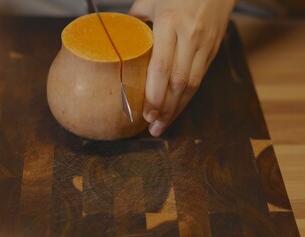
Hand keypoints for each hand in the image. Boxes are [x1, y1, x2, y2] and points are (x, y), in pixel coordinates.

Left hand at [129, 0, 236, 136]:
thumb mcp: (152, 0)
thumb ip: (135, 22)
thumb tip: (120, 44)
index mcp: (170, 22)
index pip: (161, 67)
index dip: (154, 94)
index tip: (146, 113)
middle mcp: (190, 36)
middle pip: (178, 82)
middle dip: (165, 109)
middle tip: (153, 127)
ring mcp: (204, 45)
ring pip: (192, 85)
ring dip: (177, 109)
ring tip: (163, 125)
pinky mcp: (212, 50)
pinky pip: (200, 78)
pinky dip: (187, 97)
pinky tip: (177, 108)